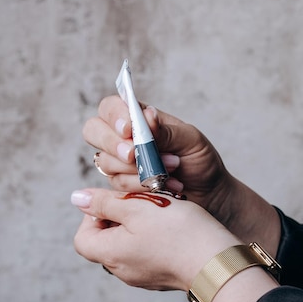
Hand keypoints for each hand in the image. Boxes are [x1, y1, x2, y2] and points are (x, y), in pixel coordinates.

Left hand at [72, 188, 239, 291]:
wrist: (217, 262)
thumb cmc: (178, 232)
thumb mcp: (136, 208)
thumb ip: (104, 203)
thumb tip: (77, 198)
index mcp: (111, 254)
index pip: (82, 237)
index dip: (93, 216)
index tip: (116, 203)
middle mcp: (122, 271)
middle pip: (105, 241)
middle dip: (119, 217)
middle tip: (141, 203)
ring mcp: (142, 277)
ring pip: (128, 245)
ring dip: (138, 226)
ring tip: (160, 213)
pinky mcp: (161, 277)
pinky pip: (147, 255)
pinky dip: (154, 238)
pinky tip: (173, 228)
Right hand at [83, 95, 230, 211]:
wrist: (209, 194)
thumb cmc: (200, 161)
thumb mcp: (190, 140)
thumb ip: (165, 130)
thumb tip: (146, 116)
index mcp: (138, 118)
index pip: (110, 107)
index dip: (114, 116)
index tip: (128, 129)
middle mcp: (122, 138)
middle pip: (93, 130)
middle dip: (111, 143)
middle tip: (132, 155)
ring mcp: (119, 164)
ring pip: (105, 161)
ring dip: (136, 168)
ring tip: (170, 169)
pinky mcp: (122, 187)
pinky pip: (117, 185)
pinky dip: (141, 186)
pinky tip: (164, 186)